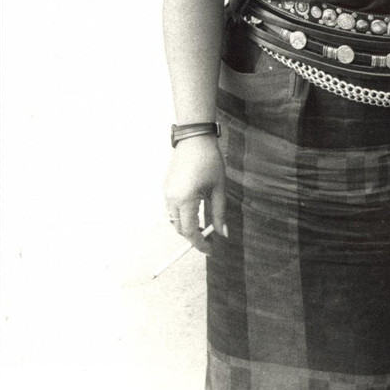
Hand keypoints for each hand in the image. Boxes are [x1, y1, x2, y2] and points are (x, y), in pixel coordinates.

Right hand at [164, 135, 226, 252]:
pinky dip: (182, 216)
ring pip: (174, 220)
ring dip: (187, 226)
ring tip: (205, 226)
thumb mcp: (219, 188)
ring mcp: (166, 193)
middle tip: (210, 239)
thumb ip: (219, 213)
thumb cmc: (210, 161)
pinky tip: (196, 212)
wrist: (194, 139)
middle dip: (194, 237)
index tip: (211, 250)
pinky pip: (172, 209)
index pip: (190, 231)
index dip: (200, 244)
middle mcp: (172, 199)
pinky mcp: (166, 188)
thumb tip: (223, 234)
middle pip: (180, 228)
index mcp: (186, 199)